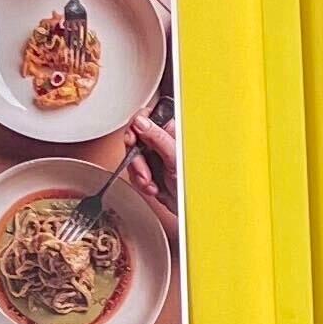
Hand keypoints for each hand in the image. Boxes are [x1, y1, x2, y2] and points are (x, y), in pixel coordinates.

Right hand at [122, 113, 179, 236]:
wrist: (187, 207)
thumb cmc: (191, 183)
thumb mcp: (174, 157)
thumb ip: (158, 138)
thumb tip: (141, 121)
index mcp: (171, 130)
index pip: (147, 117)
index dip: (136, 127)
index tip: (132, 139)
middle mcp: (161, 140)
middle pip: (134, 138)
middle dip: (136, 158)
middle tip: (144, 170)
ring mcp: (153, 155)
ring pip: (131, 156)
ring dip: (139, 173)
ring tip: (151, 182)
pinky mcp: (147, 169)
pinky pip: (132, 171)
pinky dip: (140, 181)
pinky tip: (152, 186)